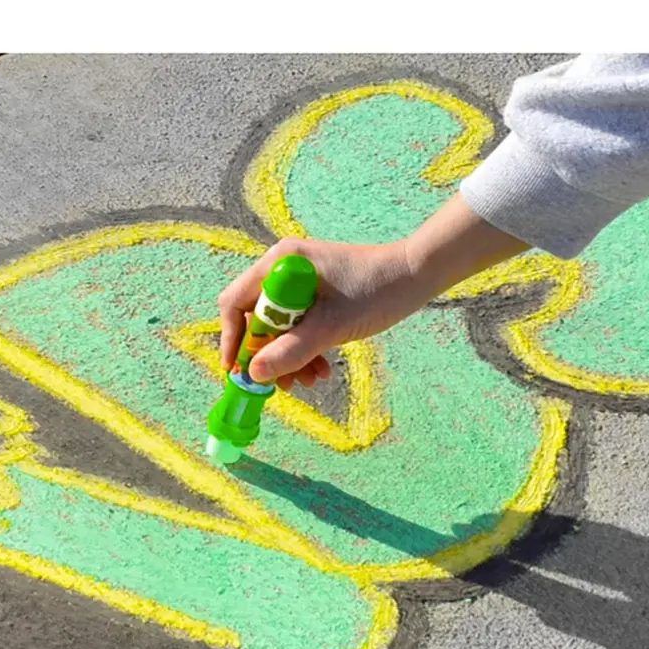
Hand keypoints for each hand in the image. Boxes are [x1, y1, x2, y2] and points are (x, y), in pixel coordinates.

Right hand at [217, 236, 426, 389]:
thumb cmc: (375, 292)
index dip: (232, 338)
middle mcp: (283, 269)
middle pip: (254, 319)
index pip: (235, 303)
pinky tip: (320, 370)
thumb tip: (253, 374)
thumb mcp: (330, 327)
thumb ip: (289, 351)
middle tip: (280, 384)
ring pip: (276, 329)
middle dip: (266, 356)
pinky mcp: (315, 295)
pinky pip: (296, 327)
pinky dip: (303, 350)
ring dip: (287, 359)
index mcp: (279, 264)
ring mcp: (298, 282)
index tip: (237, 370)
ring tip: (309, 381)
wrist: (416, 275)